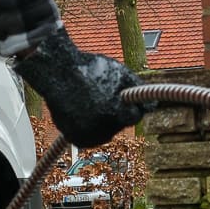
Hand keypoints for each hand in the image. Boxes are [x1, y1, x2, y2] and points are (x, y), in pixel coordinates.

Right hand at [15, 28, 143, 147]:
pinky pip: (90, 135)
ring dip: (102, 121)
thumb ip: (139, 90)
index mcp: (115, 114)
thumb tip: (153, 106)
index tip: (122, 96)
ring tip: (91, 101)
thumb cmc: (90, 69)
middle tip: (102, 95)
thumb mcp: (120, 73)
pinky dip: (88, 127)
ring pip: (104, 132)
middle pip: (119, 124)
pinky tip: (83, 110)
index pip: (135, 116)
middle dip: (115, 113)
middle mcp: (101, 130)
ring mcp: (87, 136)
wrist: (57, 71)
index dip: (130, 105)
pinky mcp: (75, 139)